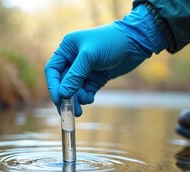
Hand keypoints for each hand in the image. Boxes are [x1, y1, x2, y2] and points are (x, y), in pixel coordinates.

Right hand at [44, 5, 166, 115]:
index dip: (53, 86)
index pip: (53, 70)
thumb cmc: (111, 42)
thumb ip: (74, 76)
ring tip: (80, 108)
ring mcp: (85, 69)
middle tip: (68, 111)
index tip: (58, 100)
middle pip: (63, 82)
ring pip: (74, 89)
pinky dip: (86, 97)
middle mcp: (74, 59)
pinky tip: (90, 99)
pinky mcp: (96, 78)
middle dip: (66, 96)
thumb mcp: (90, 57)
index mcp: (68, 48)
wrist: (136, 42)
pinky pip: (86, 91)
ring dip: (76, 99)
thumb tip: (62, 95)